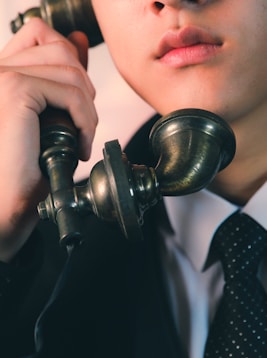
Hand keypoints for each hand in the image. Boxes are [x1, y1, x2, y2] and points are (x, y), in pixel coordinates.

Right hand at [0, 18, 97, 261]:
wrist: (8, 205)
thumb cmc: (30, 170)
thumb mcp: (54, 115)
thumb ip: (64, 78)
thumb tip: (80, 41)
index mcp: (4, 72)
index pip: (42, 36)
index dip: (72, 58)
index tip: (85, 95)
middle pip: (60, 49)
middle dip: (84, 90)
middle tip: (83, 128)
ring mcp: (3, 76)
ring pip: (69, 70)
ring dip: (87, 109)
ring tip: (81, 139)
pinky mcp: (14, 90)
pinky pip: (70, 92)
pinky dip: (85, 120)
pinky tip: (79, 146)